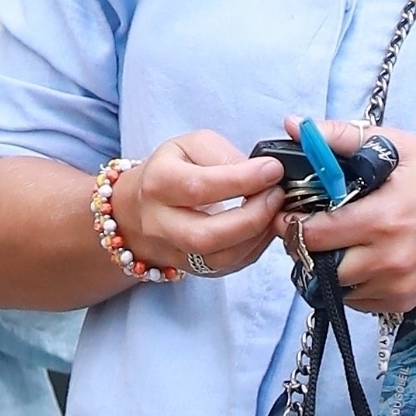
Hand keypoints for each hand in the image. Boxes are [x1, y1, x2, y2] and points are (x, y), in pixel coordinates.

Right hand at [112, 130, 285, 279]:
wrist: (139, 209)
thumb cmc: (171, 170)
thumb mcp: (192, 146)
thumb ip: (224, 155)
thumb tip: (260, 174)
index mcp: (158, 183)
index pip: (200, 187)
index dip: (242, 180)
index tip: (272, 170)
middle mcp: (159, 223)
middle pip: (206, 235)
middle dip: (252, 217)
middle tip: (276, 196)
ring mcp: (174, 252)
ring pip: (219, 258)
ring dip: (257, 236)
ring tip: (274, 211)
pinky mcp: (192, 270)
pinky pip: (228, 266)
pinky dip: (254, 248)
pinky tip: (264, 227)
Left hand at [295, 121, 415, 311]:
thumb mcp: (397, 146)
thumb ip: (341, 137)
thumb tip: (293, 126)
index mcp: (381, 217)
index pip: (312, 234)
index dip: (293, 224)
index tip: (291, 213)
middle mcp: (386, 258)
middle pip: (317, 266)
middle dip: (304, 248)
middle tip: (309, 230)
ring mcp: (395, 283)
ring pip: (334, 288)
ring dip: (324, 269)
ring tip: (334, 245)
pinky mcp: (403, 301)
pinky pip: (357, 301)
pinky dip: (349, 285)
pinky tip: (359, 260)